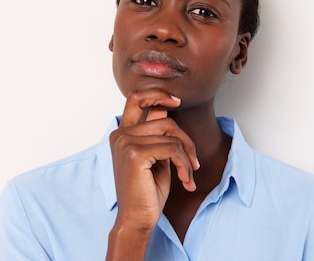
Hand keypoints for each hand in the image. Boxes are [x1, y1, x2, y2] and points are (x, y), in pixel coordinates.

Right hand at [108, 89, 198, 245]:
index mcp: (122, 133)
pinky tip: (185, 180)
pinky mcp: (135, 153)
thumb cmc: (147, 192)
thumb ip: (157, 133)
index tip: (176, 101)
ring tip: (188, 175)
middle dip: (185, 140)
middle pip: (165, 120)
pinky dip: (185, 164)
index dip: (157, 93)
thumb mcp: (156, 156)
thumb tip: (166, 108)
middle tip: (194, 161)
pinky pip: (172, 149)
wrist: (137, 220)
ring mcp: (125, 142)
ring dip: (187, 156)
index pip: (136, 98)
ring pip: (171, 134)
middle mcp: (120, 134)